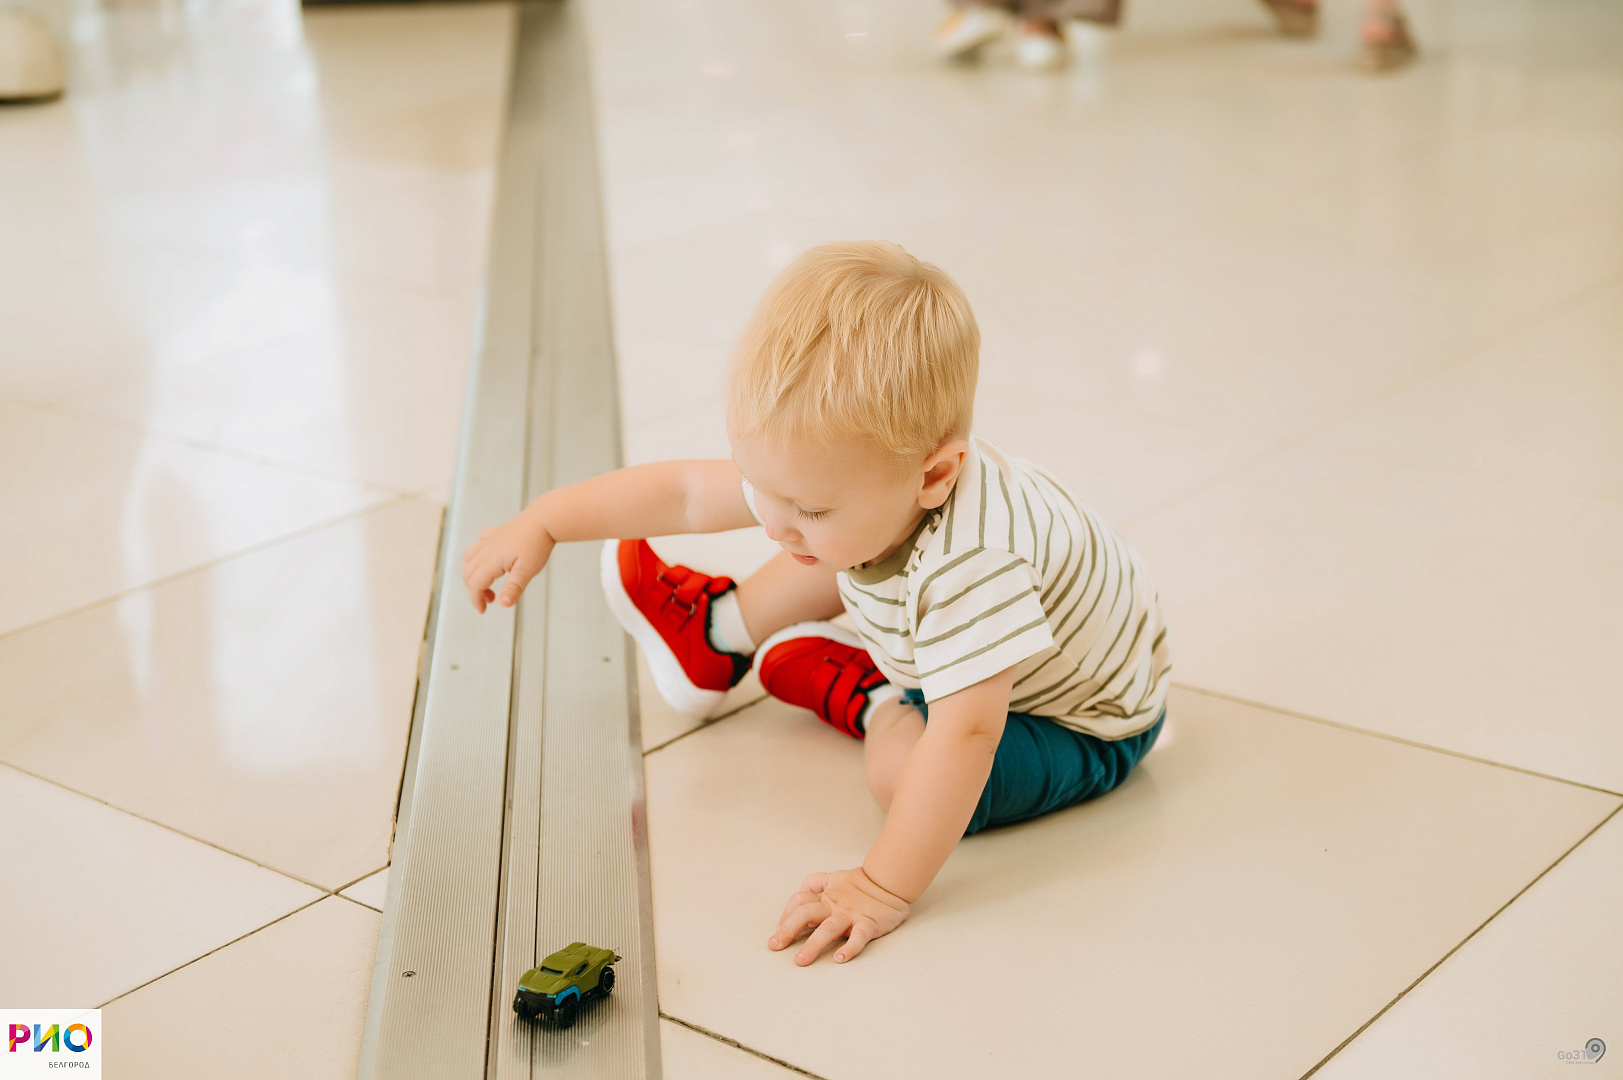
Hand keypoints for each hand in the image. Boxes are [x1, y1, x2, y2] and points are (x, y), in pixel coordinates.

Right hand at [461, 514, 554, 611]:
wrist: (544, 519)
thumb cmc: (537, 544)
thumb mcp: (527, 570)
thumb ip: (514, 587)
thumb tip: (502, 604)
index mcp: (491, 560)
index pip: (475, 584)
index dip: (476, 599)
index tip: (483, 611)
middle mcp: (485, 549)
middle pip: (468, 573)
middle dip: (474, 590)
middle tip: (491, 599)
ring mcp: (489, 540)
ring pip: (468, 558)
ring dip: (473, 574)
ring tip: (488, 583)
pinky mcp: (495, 533)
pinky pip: (478, 544)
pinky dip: (478, 556)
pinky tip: (490, 559)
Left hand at [768, 868, 909, 965]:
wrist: (890, 882)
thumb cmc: (860, 883)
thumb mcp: (833, 877)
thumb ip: (814, 884)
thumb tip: (797, 898)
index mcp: (825, 895)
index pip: (799, 901)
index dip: (785, 915)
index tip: (778, 931)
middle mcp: (834, 905)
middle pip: (806, 913)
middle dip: (788, 930)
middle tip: (775, 945)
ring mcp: (851, 914)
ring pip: (828, 928)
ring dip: (813, 945)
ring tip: (802, 960)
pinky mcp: (868, 923)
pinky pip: (858, 937)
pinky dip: (849, 947)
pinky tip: (839, 958)